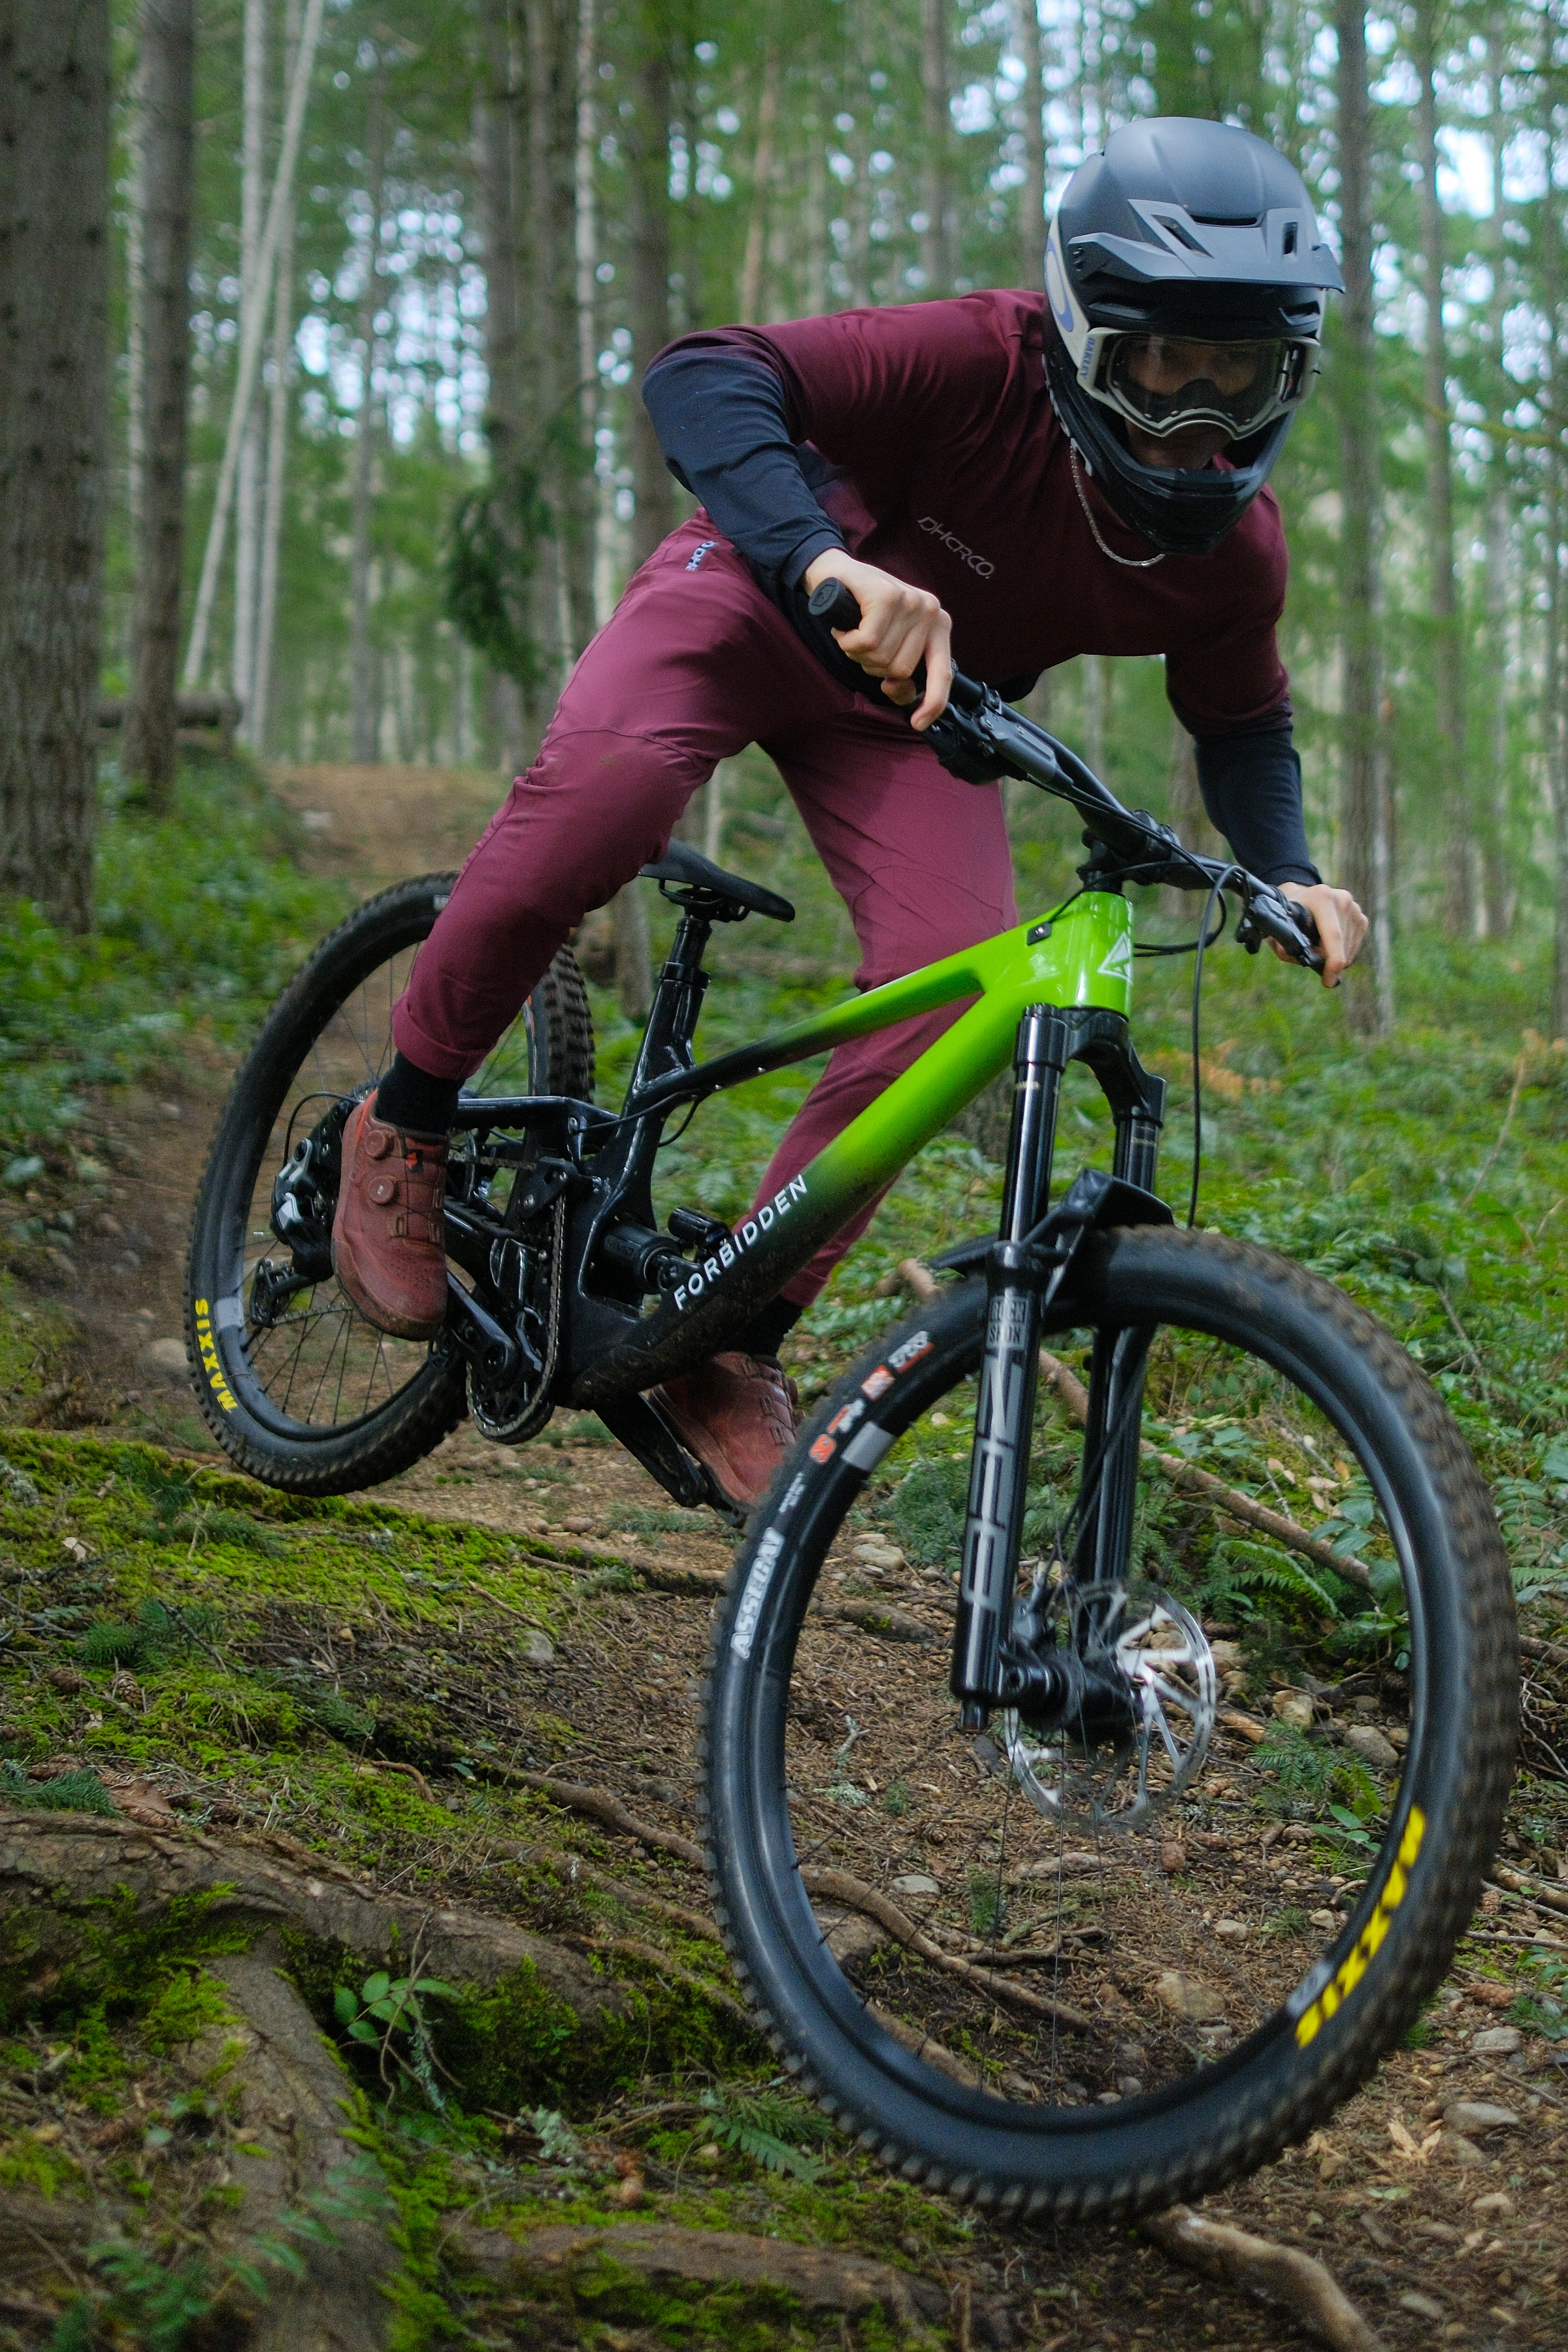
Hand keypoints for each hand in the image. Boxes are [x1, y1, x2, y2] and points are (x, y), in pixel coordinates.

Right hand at [803, 549, 952, 730]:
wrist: (833, 575)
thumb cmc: (862, 612)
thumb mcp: (887, 644)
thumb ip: (900, 672)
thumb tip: (897, 688)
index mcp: (938, 624)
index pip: (943, 672)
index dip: (933, 702)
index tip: (917, 723)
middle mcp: (930, 610)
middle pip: (900, 671)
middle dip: (873, 666)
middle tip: (862, 643)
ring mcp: (910, 601)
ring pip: (881, 658)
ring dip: (857, 653)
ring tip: (854, 632)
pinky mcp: (886, 596)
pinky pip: (865, 644)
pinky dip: (847, 642)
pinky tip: (845, 628)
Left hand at [1277, 881, 1366, 987]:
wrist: (1299, 896)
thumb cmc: (1286, 916)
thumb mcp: (1277, 929)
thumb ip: (1285, 947)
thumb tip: (1303, 960)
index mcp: (1322, 898)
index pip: (1333, 935)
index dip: (1332, 962)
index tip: (1328, 981)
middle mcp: (1342, 899)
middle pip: (1342, 946)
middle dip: (1328, 962)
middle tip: (1312, 962)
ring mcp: (1355, 908)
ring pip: (1349, 949)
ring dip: (1334, 956)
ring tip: (1317, 946)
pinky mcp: (1360, 917)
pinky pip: (1354, 946)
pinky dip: (1341, 952)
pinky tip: (1327, 943)